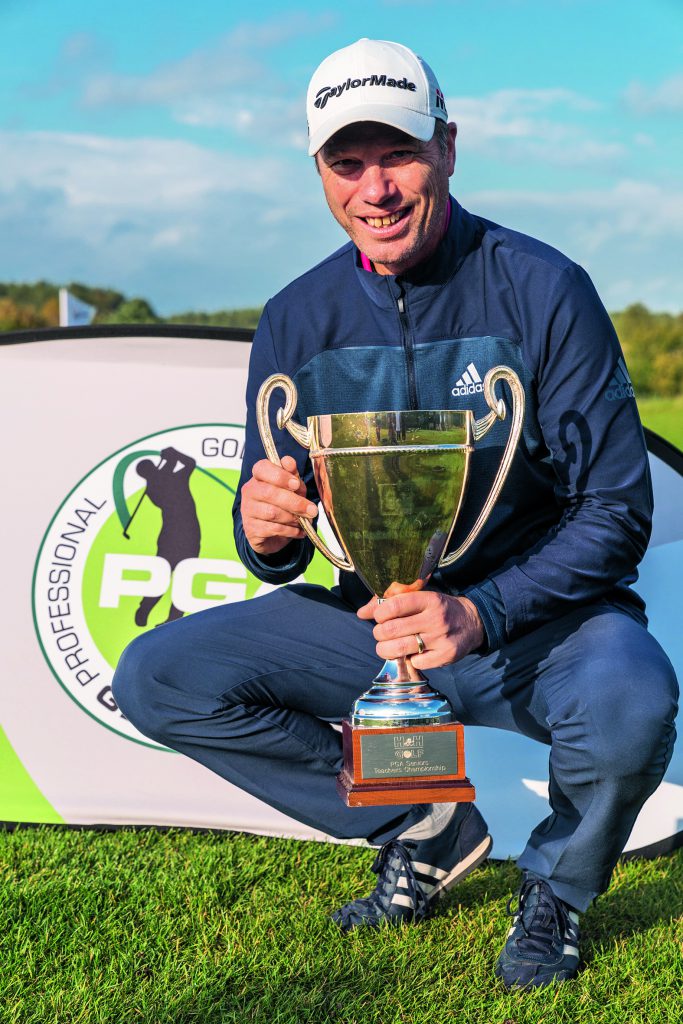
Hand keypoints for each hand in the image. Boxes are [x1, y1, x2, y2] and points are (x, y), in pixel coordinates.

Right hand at [241, 456, 317, 555]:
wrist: (273, 533)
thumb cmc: (284, 504)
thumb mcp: (293, 488)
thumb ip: (293, 475)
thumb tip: (289, 462)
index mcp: (259, 476)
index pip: (262, 468)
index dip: (280, 476)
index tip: (296, 484)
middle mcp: (250, 491)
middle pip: (269, 493)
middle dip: (294, 502)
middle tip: (311, 510)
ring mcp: (248, 510)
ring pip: (272, 513)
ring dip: (293, 518)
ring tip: (304, 521)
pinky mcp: (251, 529)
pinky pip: (273, 528)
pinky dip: (290, 530)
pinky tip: (298, 530)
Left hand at [357, 591, 484, 669]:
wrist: (472, 623)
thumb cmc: (438, 609)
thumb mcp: (420, 598)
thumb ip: (391, 603)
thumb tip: (362, 613)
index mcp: (429, 600)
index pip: (395, 605)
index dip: (379, 613)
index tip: (379, 617)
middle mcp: (436, 618)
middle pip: (392, 629)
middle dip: (379, 633)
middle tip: (381, 634)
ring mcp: (441, 638)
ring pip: (400, 648)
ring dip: (386, 649)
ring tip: (386, 646)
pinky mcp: (446, 655)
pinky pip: (416, 663)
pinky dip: (409, 660)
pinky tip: (412, 653)